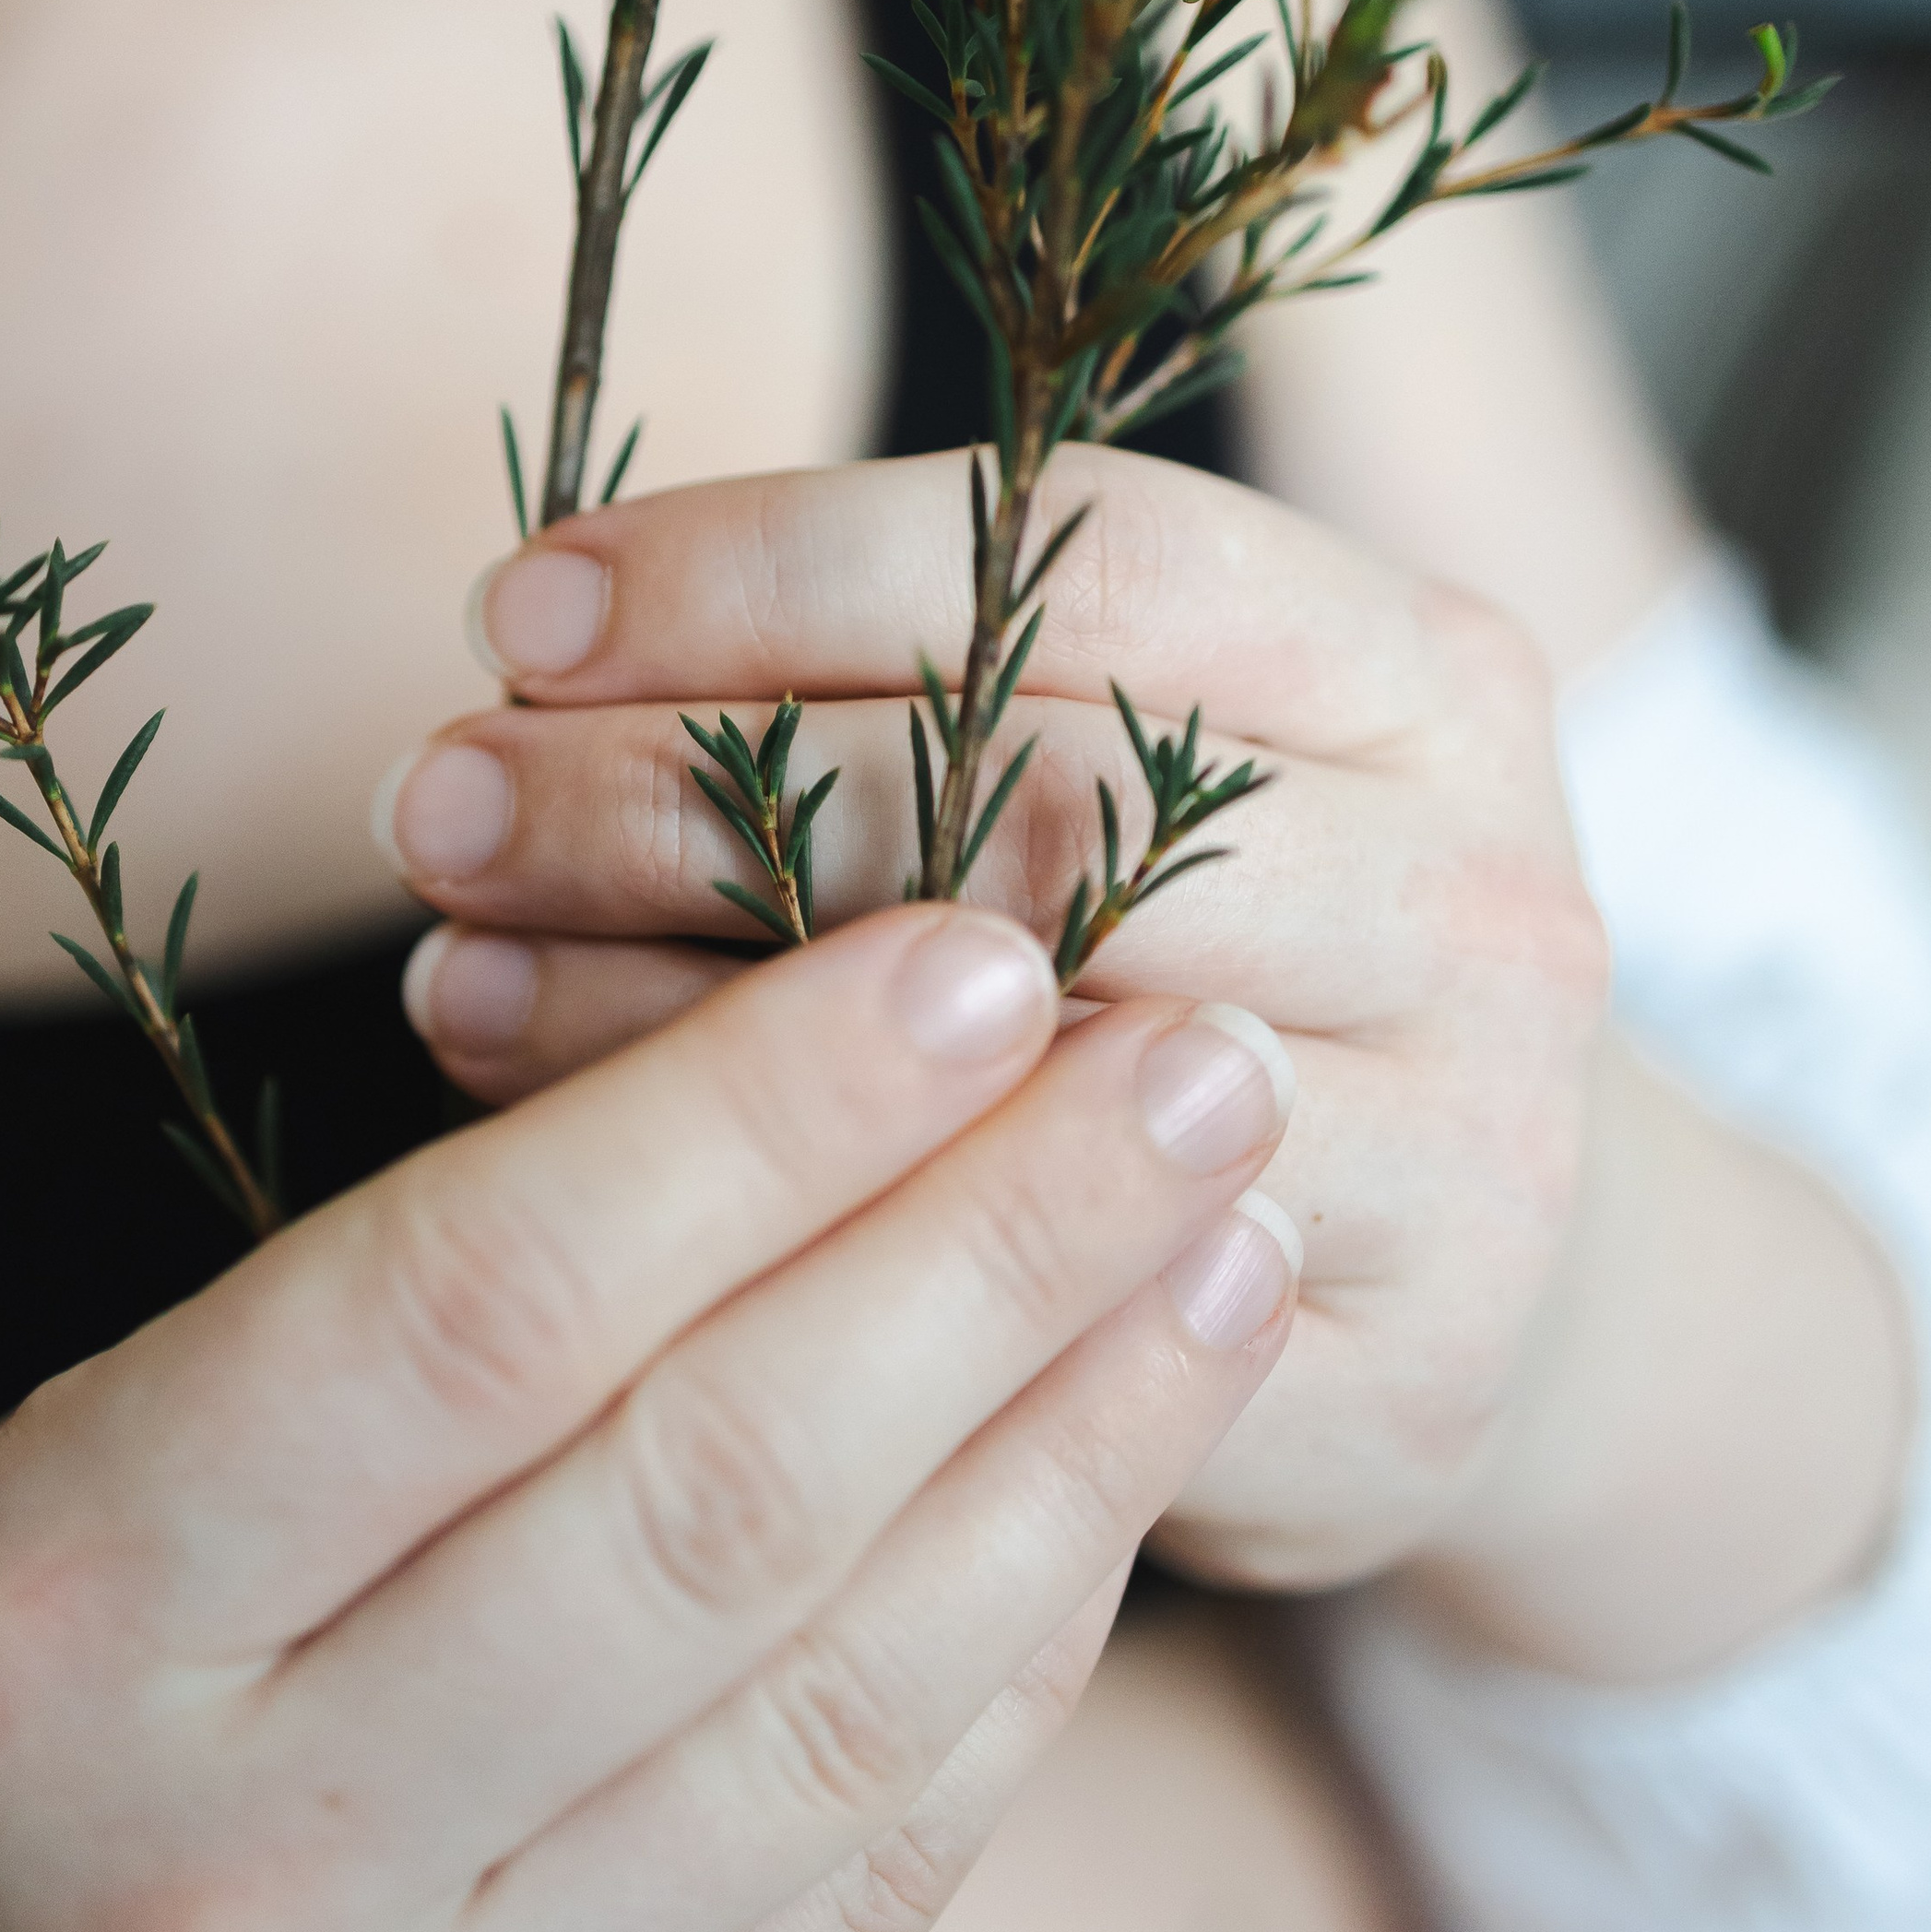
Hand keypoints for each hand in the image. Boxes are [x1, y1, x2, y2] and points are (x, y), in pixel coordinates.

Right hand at [0, 905, 1291, 1931]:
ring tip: (1224, 1254)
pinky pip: (860, 1901)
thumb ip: (402, 1329)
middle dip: (1006, 1248)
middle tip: (1195, 1064)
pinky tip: (1109, 1493)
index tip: (980, 956)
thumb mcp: (74, 1470)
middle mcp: (233, 1886)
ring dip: (1080, 1451)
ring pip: (843, 1710)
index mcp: (60, 1623)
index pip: (480, 1311)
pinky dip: (1014, 1673)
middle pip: (717, 1502)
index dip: (768, 1115)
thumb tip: (824, 1095)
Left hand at [383, 445, 1608, 1597]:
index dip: (781, 562)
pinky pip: (1045, 1310)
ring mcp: (1468, 1148)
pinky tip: (605, 1199)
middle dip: (691, 792)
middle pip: (1048, 799)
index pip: (1097, 550)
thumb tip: (534, 673)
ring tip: (461, 977)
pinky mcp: (1394, 1381)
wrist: (1489, 1291)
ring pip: (1028, 1061)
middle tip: (441, 804)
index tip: (524, 613)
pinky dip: (795, 1238)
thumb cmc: (1224, 976)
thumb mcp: (1160, 775)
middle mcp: (1482, 889)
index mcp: (1420, 668)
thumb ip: (929, 698)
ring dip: (689, 1016)